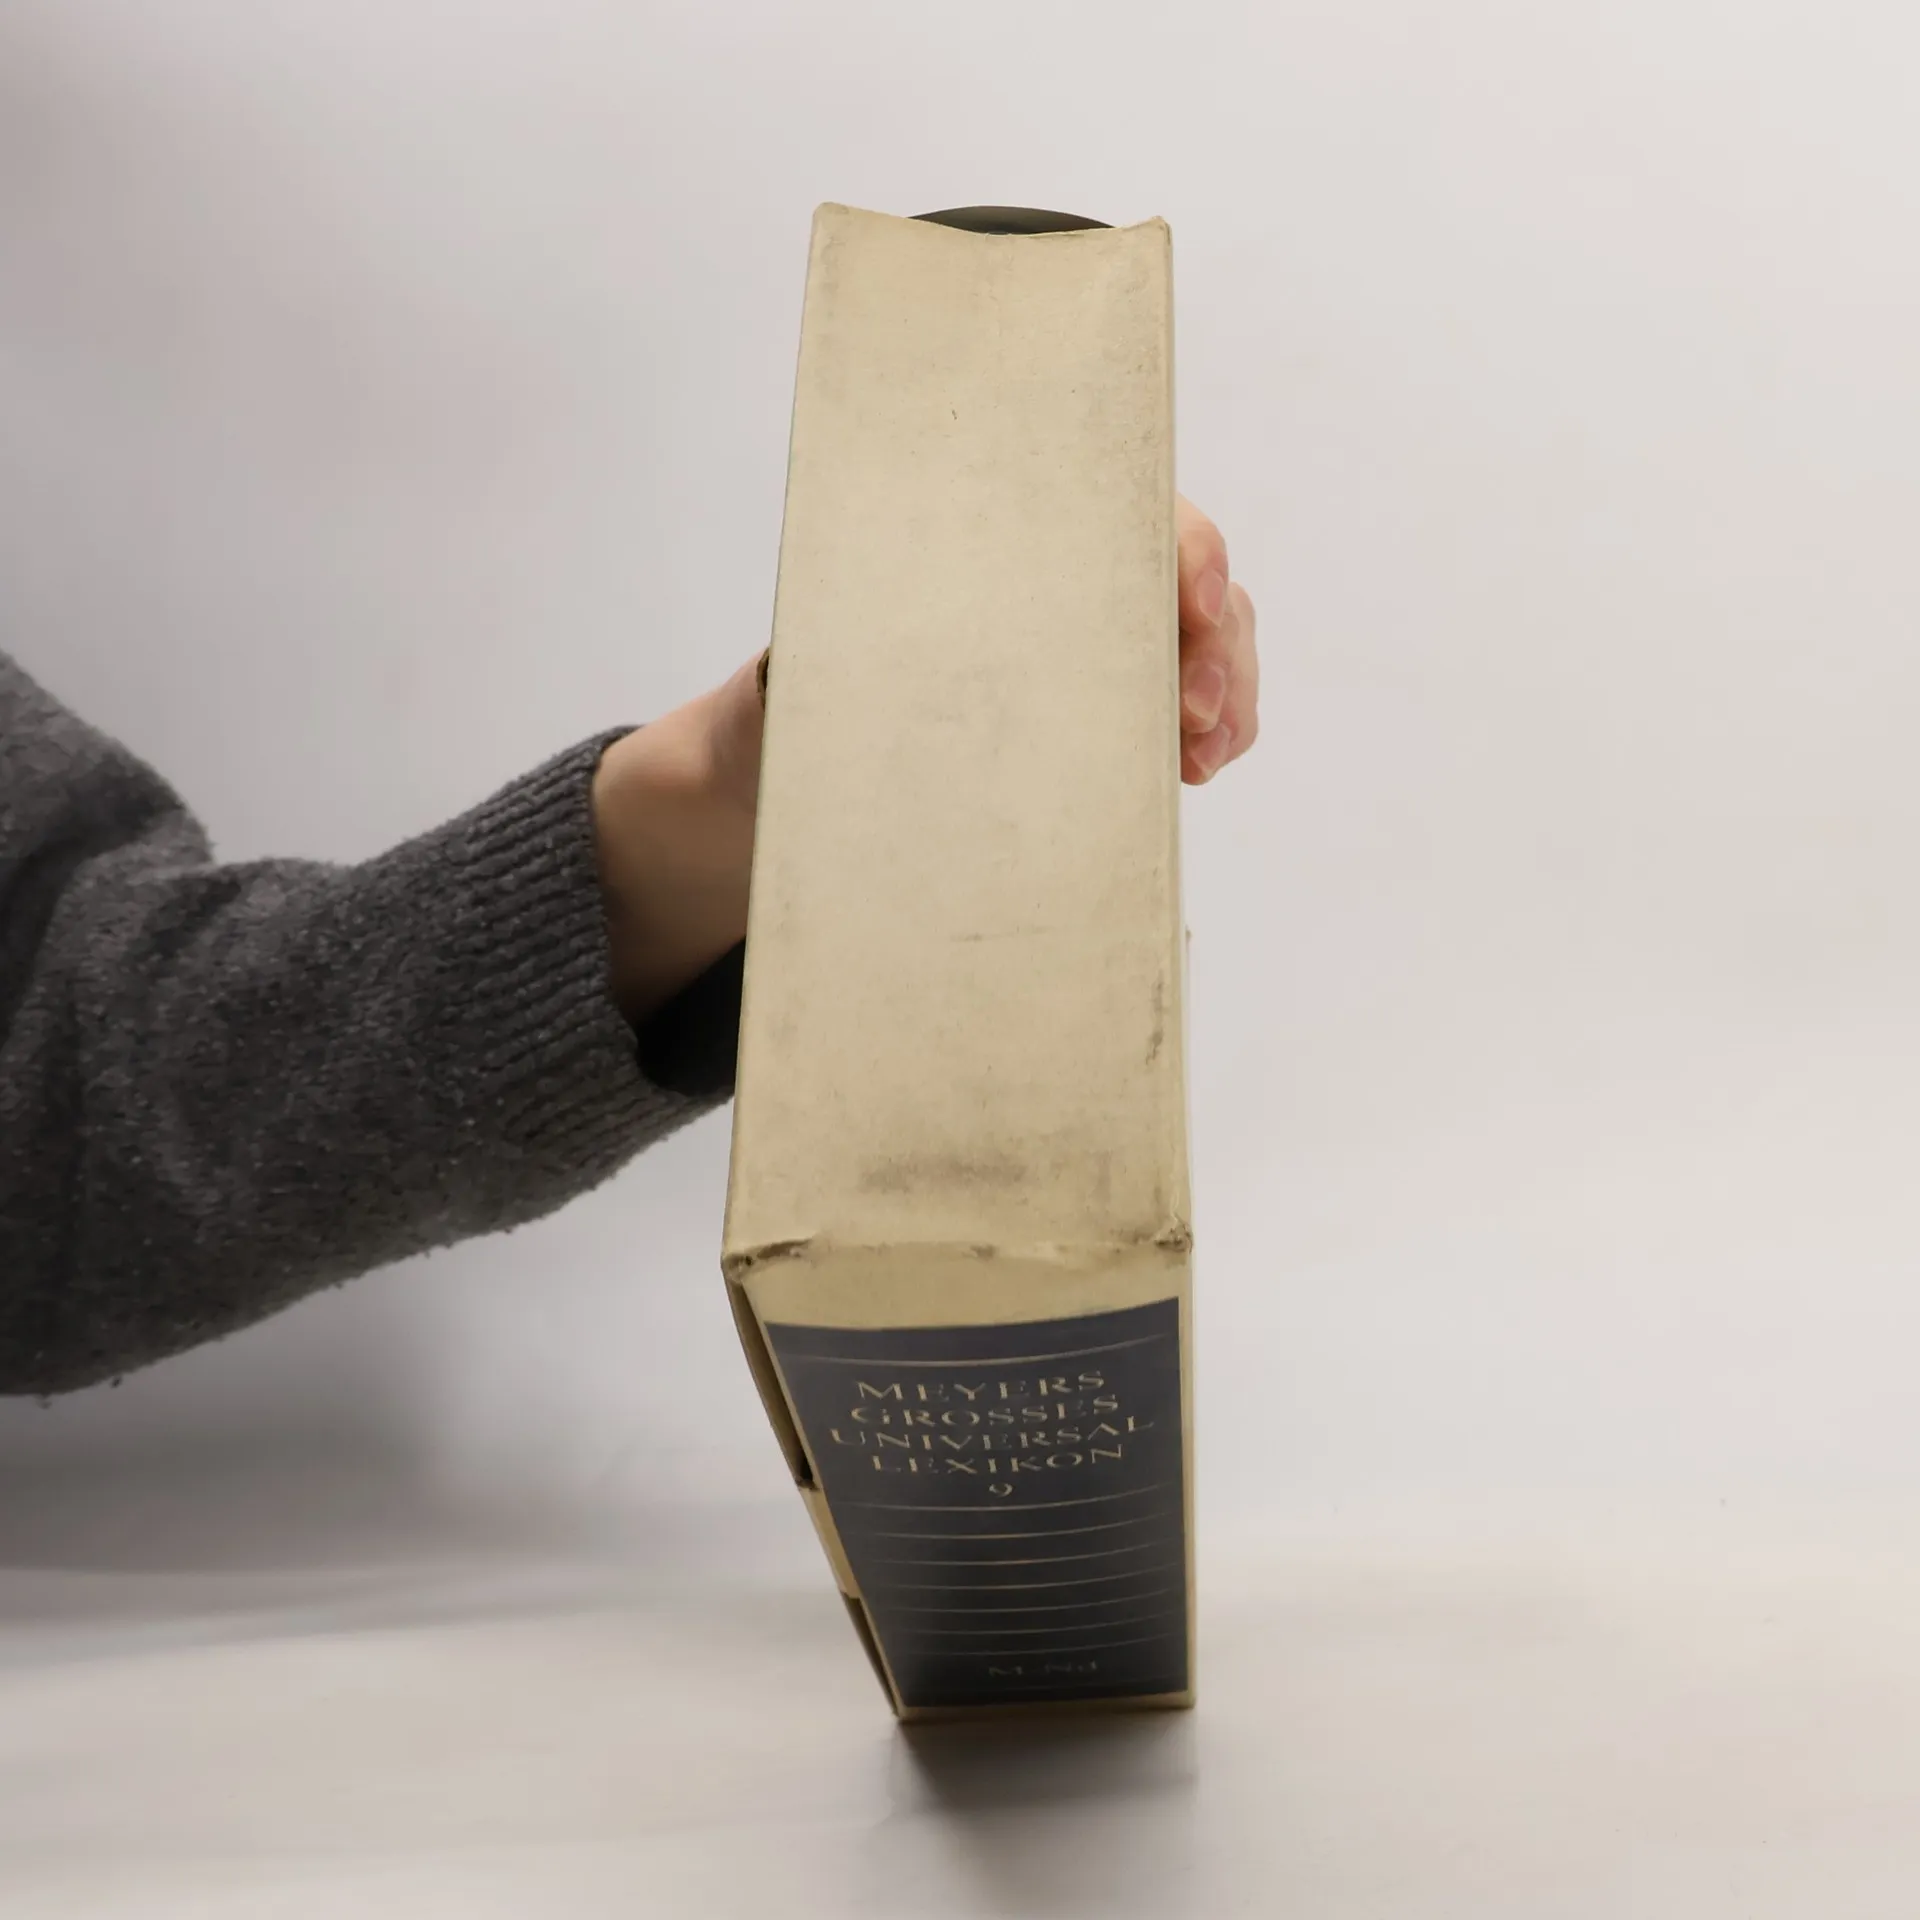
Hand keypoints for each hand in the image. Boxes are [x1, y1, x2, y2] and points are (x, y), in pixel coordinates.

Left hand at [593, 495, 1257, 1018]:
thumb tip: (843, 654)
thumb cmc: (801, 704)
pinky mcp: (1110, 711)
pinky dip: (1216, 733)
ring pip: (1208, 641)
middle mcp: (1063, 577)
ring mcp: (1099, 643)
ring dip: (1225, 694)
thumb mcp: (809, 673)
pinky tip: (1196, 770)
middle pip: (1186, 579)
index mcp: (1004, 539)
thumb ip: (840, 653)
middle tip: (1192, 717)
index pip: (1125, 515)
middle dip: (1212, 642)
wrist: (790, 777)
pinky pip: (1196, 706)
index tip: (1194, 602)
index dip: (1183, 551)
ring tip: (1201, 758)